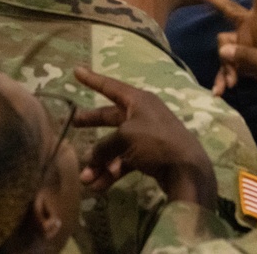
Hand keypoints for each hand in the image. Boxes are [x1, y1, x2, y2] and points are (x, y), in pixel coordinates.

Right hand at [72, 66, 216, 208]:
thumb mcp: (125, 137)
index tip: (77, 71)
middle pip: (110, 116)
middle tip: (71, 124)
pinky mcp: (149, 155)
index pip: (110, 87)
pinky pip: (124, 160)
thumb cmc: (155, 141)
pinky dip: (112, 172)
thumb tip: (91, 158)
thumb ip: (103, 146)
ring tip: (86, 179)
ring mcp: (146, 136)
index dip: (92, 80)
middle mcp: (142, 114)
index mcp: (138, 101)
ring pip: (115, 145)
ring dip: (99, 162)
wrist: (185, 168)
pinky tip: (99, 186)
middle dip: (92, 122)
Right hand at [186, 0, 256, 114]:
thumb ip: (248, 57)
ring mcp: (250, 45)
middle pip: (228, 9)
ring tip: (230, 83)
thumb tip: (222, 50)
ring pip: (224, 45)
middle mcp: (256, 28)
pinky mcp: (247, 63)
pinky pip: (228, 64)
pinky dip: (224, 76)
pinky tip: (220, 92)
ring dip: (225, 64)